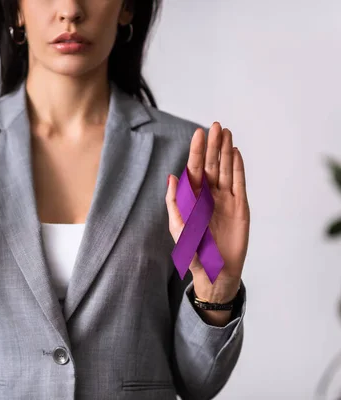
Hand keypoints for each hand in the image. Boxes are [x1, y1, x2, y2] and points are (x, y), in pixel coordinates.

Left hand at [165, 122, 249, 303]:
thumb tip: (172, 177)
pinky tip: (236, 153)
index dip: (196, 152)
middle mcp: (208, 195)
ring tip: (227, 133)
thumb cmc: (193, 253)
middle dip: (213, 146)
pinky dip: (238, 168)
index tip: (199, 133)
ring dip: (226, 152)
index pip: (194, 170)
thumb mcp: (179, 229)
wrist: (215, 272)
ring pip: (225, 170)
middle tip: (215, 126)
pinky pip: (239, 183)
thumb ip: (174, 203)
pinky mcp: (240, 207)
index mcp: (191, 198)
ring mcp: (224, 199)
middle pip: (211, 165)